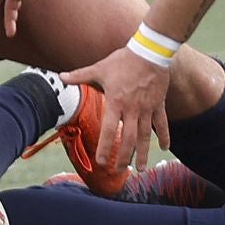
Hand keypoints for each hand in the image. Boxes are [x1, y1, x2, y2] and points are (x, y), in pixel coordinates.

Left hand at [60, 47, 172, 174]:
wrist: (150, 52)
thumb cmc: (123, 60)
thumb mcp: (99, 67)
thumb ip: (80, 75)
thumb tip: (60, 76)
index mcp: (116, 103)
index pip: (109, 131)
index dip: (106, 148)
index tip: (101, 163)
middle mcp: (132, 110)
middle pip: (129, 140)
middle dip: (123, 157)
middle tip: (119, 171)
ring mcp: (147, 108)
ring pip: (145, 136)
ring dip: (142, 154)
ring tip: (140, 169)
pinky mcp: (159, 105)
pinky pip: (162, 124)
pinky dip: (164, 136)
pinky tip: (164, 149)